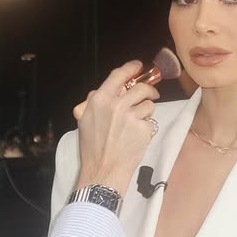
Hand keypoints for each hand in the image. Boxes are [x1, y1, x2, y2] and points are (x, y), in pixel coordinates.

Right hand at [74, 60, 159, 193]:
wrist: (103, 170)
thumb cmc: (93, 149)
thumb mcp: (85, 120)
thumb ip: (94, 102)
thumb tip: (102, 90)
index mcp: (100, 100)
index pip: (118, 75)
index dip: (130, 68)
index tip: (137, 66)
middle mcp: (116, 104)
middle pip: (140, 88)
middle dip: (148, 90)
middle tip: (151, 94)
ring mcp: (131, 116)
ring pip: (148, 104)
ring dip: (147, 111)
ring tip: (138, 123)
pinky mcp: (144, 128)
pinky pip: (151, 120)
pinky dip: (147, 127)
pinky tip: (138, 136)